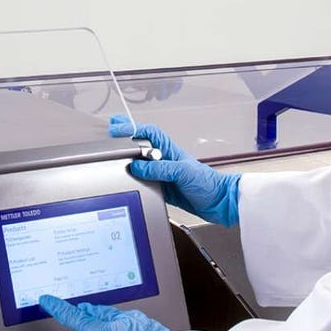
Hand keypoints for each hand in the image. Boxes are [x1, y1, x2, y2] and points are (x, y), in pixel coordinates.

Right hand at [110, 114, 240, 226]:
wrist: (220, 202)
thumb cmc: (208, 183)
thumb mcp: (183, 172)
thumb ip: (159, 168)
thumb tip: (137, 166)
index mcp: (169, 151)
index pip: (148, 133)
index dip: (131, 128)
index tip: (116, 128)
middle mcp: (164, 160)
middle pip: (140, 145)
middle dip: (126, 135)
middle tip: (111, 128)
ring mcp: (162, 174)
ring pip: (140, 163)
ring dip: (127, 158)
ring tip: (113, 153)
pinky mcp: (162, 188)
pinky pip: (144, 181)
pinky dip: (134, 179)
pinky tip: (126, 179)